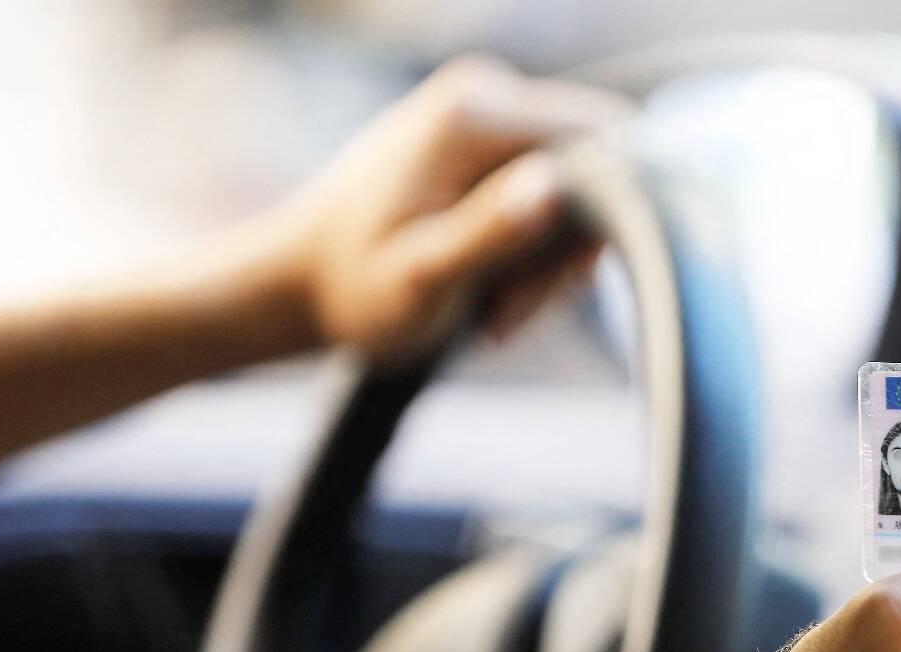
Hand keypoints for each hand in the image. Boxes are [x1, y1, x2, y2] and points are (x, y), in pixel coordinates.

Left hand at [265, 56, 630, 361]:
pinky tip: (489, 286)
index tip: (551, 288)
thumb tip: (556, 187)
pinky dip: (533, 250)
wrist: (297, 282)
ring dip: (550, 261)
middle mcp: (485, 91)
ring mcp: (484, 110)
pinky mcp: (483, 138)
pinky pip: (549, 193)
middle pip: (596, 166)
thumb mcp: (422, 279)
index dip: (602, 221)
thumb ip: (488, 232)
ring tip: (492, 307)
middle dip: (570, 251)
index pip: (604, 144)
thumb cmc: (353, 291)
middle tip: (509, 310)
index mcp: (473, 113)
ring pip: (577, 188)